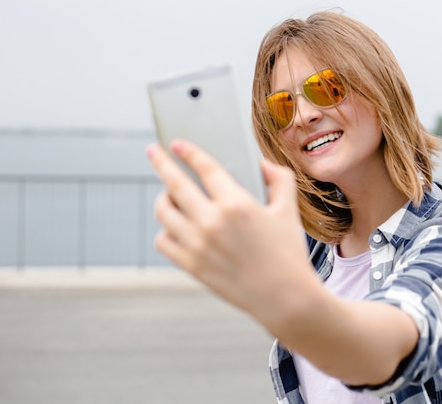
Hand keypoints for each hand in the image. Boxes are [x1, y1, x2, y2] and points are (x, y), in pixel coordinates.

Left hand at [147, 140, 318, 324]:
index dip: (189, 152)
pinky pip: (164, 240)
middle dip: (161, 163)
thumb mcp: (289, 210)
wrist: (284, 298)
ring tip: (169, 194)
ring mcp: (198, 245)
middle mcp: (213, 222)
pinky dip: (166, 230)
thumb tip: (262, 165)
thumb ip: (279, 179)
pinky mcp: (192, 265)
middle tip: (153, 152)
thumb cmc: (289, 253)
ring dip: (163, 198)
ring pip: (164, 212)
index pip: (205, 167)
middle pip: (175, 184)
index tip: (177, 143)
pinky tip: (176, 226)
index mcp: (237, 204)